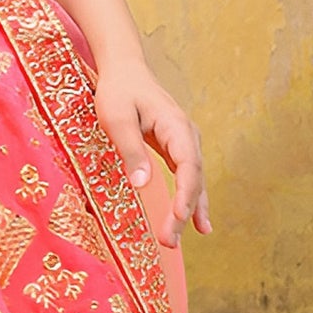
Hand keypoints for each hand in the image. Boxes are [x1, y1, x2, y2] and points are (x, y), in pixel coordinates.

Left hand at [93, 65, 209, 245]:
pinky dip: (191, 201)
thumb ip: (130, 149)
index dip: (186, 194)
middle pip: (193, 179)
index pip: (188, 165)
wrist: (124, 71)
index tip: (179, 218)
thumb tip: (142, 184)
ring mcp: (185, 143)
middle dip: (184, 211)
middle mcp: (188, 136)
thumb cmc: (118, 91)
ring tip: (182, 240)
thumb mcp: (117, 117)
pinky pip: (188, 179)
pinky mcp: (177, 150)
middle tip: (170, 241)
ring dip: (189, 211)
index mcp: (176, 126)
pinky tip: (195, 223)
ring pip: (194, 182)